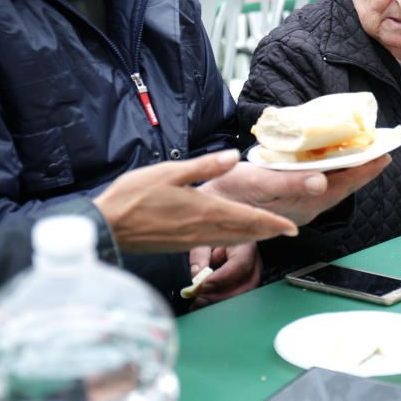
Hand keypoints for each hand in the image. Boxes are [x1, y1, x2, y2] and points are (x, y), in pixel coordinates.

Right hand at [93, 150, 298, 251]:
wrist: (109, 226)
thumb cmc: (134, 196)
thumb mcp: (171, 172)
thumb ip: (205, 166)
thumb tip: (234, 156)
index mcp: (205, 210)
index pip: (248, 218)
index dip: (273, 223)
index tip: (292, 228)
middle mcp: (203, 229)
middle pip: (245, 232)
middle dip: (268, 232)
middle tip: (288, 231)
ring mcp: (192, 240)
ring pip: (231, 240)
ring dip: (252, 237)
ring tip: (267, 233)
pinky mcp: (181, 245)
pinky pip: (215, 243)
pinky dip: (231, 240)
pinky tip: (232, 236)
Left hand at [188, 243, 260, 308]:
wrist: (228, 238)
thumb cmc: (218, 237)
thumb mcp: (206, 240)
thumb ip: (200, 255)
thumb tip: (197, 275)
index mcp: (247, 246)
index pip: (240, 265)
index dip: (221, 278)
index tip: (202, 285)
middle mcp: (255, 263)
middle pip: (246, 285)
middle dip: (220, 295)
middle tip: (199, 298)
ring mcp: (254, 276)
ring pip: (243, 295)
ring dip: (220, 302)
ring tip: (199, 303)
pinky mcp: (247, 286)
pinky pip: (237, 298)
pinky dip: (220, 304)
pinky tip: (204, 305)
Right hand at [197, 156, 389, 225]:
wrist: (206, 204)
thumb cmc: (229, 192)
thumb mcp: (258, 184)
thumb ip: (291, 184)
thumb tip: (322, 182)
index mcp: (303, 204)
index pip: (344, 185)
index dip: (365, 170)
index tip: (385, 154)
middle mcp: (307, 209)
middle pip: (343, 186)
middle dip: (363, 168)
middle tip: (382, 148)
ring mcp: (299, 207)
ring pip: (333, 187)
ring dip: (349, 170)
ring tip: (364, 151)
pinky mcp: (290, 202)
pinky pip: (319, 186)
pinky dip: (331, 172)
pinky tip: (332, 162)